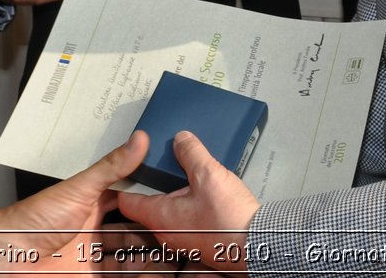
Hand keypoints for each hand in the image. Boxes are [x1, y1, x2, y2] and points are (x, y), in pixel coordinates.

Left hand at [0, 132, 169, 273]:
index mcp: (91, 204)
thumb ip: (112, 167)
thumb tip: (140, 139)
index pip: (127, 198)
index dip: (149, 197)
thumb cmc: (36, 218)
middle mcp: (93, 230)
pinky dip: (139, 273)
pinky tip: (155, 270)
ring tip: (174, 250)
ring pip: (129, 256)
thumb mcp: (79, 188)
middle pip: (132, 229)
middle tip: (180, 227)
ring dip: (150, 254)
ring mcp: (92, 256)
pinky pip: (120, 276)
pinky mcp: (90, 276)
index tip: (176, 195)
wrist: (9, 255)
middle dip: (154, 229)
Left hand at [116, 131, 260, 275]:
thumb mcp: (208, 174)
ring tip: (189, 179)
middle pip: (148, 205)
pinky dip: (190, 208)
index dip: (126, 180)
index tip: (131, 165)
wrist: (259, 245)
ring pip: (168, 215)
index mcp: (159, 217)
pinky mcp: (199, 244)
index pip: (126, 199)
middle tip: (164, 166)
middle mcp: (166, 233)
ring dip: (176, 197)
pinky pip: (185, 223)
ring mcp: (182, 242)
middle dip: (155, 185)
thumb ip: (191, 153)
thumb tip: (181, 140)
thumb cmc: (231, 220)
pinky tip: (205, 197)